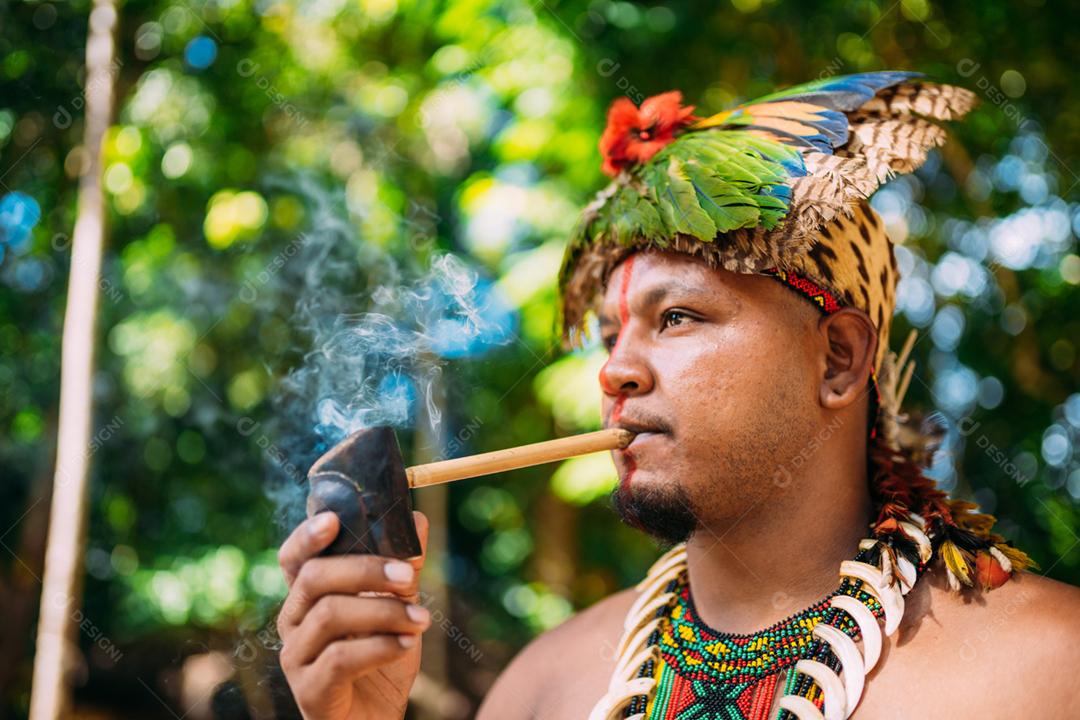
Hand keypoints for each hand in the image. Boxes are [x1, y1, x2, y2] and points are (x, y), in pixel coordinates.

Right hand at [277, 510, 430, 719]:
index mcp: (309, 596)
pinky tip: (407, 645)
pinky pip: (338, 659)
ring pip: (330, 615)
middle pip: (314, 577)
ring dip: (383, 611)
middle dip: (365, 569)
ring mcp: (296, 657)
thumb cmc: (381, 661)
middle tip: (409, 574)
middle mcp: (293, 622)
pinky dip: (379, 646)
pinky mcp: (309, 691)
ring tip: (421, 618)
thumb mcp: (398, 608)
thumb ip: (403, 569)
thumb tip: (416, 520)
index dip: (307, 537)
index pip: (294, 558)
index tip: (334, 520)